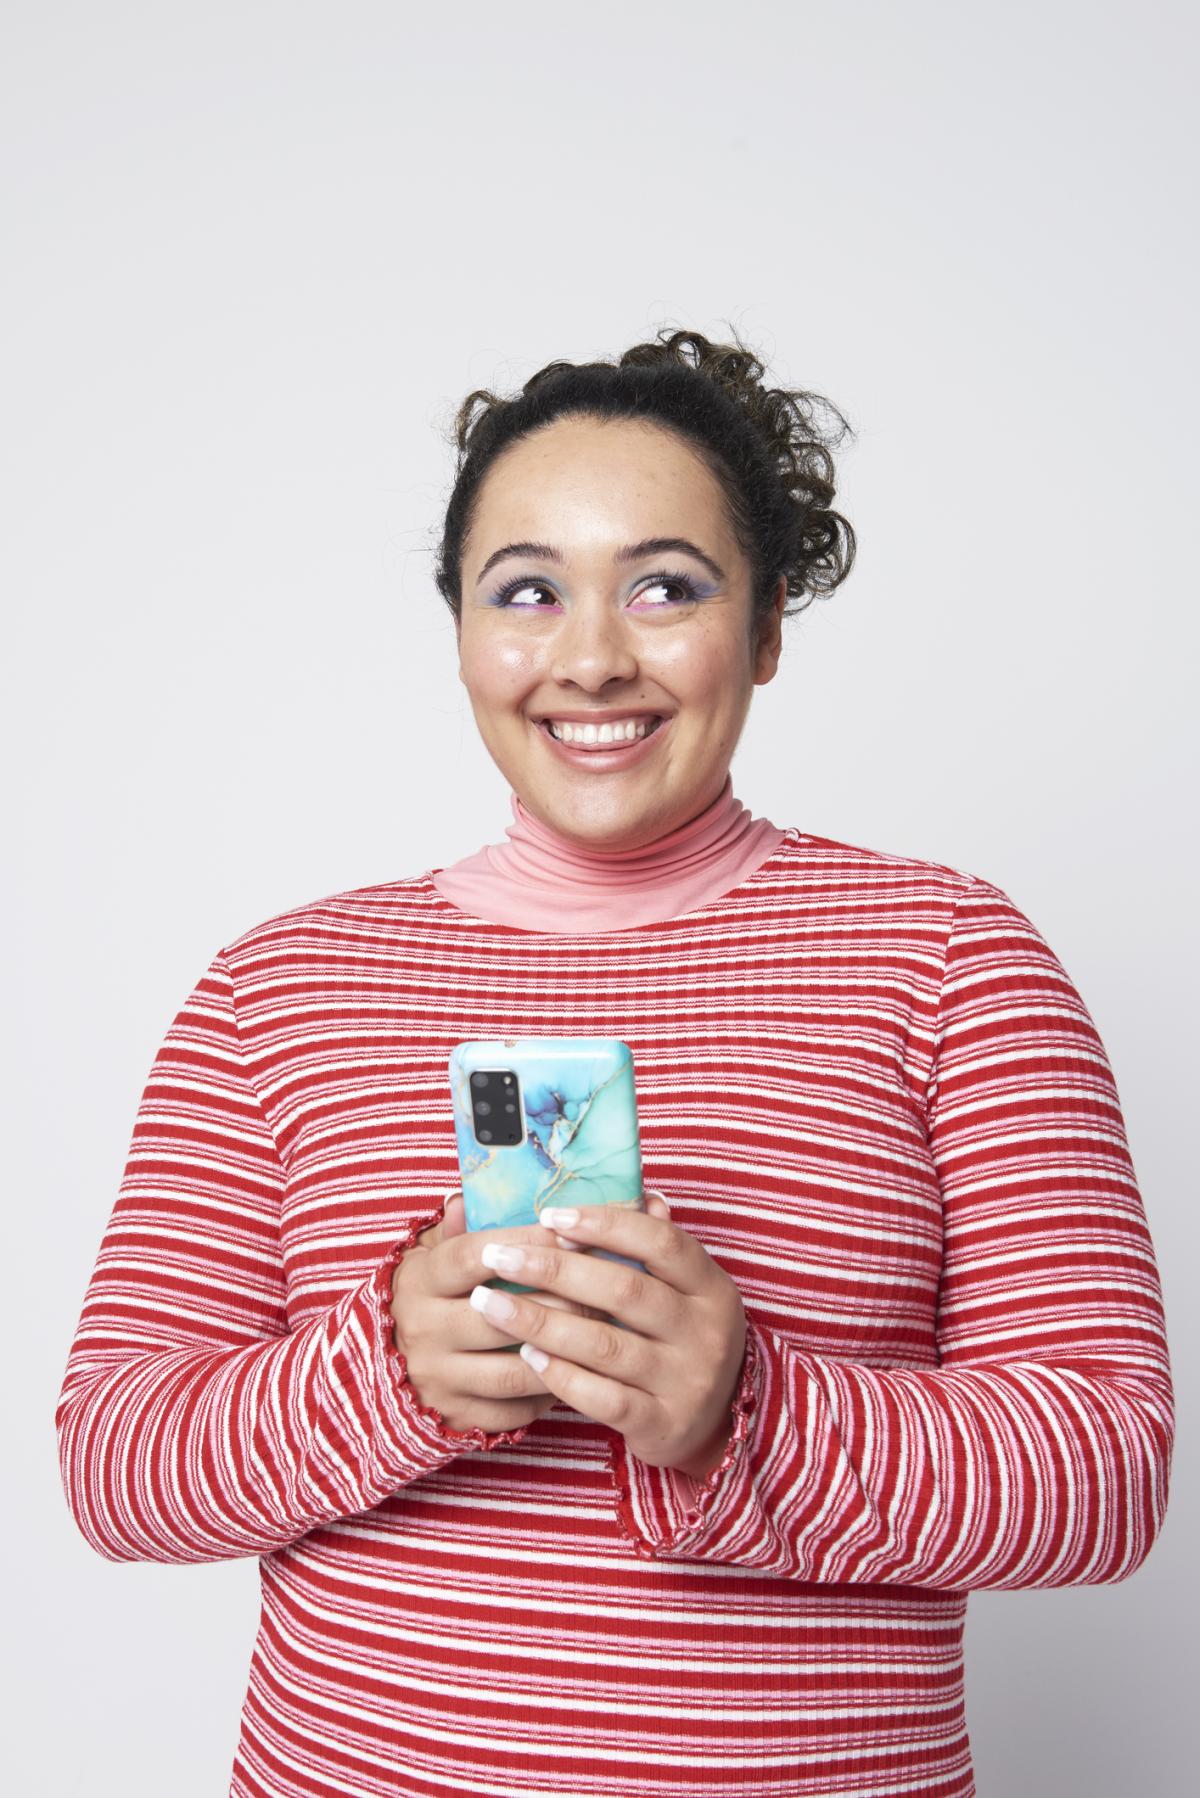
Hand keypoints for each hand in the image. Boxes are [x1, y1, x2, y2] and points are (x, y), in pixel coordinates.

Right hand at [390, 1191, 616, 1434]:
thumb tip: (469, 1197)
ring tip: (602, 1330)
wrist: (387, 1367)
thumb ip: (457, 1228)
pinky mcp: (457, 1416)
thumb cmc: (431, 1296)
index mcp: (421, 1280)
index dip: (527, 1243)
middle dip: (561, 1299)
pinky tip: (579, 1369)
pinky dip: (551, 1389)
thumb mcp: (432, 1254)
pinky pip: (515, 1409)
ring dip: (564, 1350)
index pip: (475, 1256)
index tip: (573, 1232)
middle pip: (503, 1313)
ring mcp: (440, 1377)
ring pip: (515, 1368)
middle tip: (606, 1287)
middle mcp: (424, 1329)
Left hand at [465, 1196, 747, 1480]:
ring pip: (604, 1345)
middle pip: (624, 1290)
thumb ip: (658, 1248)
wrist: (715, 1424)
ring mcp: (686, 1381)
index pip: (661, 1243)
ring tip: (492, 1305)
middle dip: (554, 1269)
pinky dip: (561, 1376)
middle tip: (499, 1256)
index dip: (605, 1224)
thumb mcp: (687, 1291)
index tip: (551, 1217)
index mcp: (712, 1287)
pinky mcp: (662, 1424)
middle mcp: (705, 1332)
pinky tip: (527, 1356)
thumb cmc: (682, 1340)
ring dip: (541, 1322)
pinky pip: (603, 1398)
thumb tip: (637, 1195)